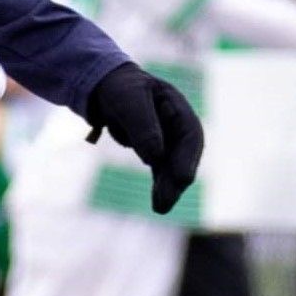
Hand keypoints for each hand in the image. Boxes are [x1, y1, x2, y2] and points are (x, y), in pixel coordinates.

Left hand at [83, 62, 203, 213]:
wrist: (106, 88)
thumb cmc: (120, 89)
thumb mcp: (129, 101)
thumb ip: (143, 125)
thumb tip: (156, 157)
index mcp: (177, 108)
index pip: (189, 136)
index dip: (187, 158)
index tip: (182, 179)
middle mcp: (178, 127)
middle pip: (183, 156)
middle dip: (176, 179)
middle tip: (166, 201)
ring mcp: (168, 139)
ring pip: (172, 166)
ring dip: (168, 187)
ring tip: (160, 207)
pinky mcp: (156, 151)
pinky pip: (160, 170)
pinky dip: (159, 185)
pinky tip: (158, 204)